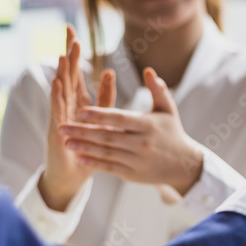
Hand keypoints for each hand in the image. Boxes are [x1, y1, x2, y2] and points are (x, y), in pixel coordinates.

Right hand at [38, 26, 114, 210]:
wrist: (72, 176)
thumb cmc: (85, 147)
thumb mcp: (98, 118)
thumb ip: (104, 97)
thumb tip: (109, 72)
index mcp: (77, 101)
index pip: (76, 72)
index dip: (74, 53)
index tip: (75, 32)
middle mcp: (66, 106)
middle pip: (67, 74)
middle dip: (68, 53)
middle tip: (69, 31)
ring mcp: (59, 116)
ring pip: (61, 89)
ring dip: (63, 71)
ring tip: (65, 52)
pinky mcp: (56, 129)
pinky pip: (57, 110)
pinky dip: (56, 95)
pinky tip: (57, 82)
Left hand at [59, 67, 204, 194]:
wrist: (184, 165)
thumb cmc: (172, 132)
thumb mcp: (168, 109)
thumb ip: (157, 89)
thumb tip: (148, 70)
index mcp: (148, 125)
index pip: (120, 119)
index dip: (100, 115)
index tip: (81, 111)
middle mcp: (142, 143)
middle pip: (107, 136)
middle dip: (83, 132)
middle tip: (61, 126)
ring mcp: (137, 160)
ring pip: (106, 153)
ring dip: (83, 148)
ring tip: (65, 141)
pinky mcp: (133, 175)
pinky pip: (110, 168)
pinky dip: (94, 163)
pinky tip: (79, 158)